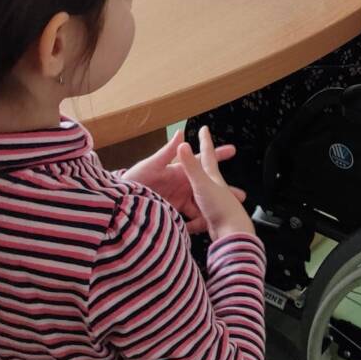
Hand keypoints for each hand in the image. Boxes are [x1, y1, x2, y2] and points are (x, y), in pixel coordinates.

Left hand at [125, 130, 245, 235]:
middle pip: (207, 186)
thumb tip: (181, 133)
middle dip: (224, 190)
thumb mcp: (150, 165)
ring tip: (227, 215)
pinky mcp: (174, 213)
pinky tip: (208, 226)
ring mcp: (179, 200)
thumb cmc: (133, 180)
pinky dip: (199, 222)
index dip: (216, 155)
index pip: (200, 161)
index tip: (232, 150)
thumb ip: (167, 152)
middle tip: (240, 196)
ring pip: (202, 204)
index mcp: (178, 171)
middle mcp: (182, 185)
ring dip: (214, 208)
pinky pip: (190, 218)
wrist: (119, 204)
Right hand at [177, 127, 256, 239]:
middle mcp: (214, 188)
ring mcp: (213, 204)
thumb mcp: (201, 184)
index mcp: (212, 177)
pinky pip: (197, 219)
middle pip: (204, 176)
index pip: (207, 154)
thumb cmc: (219, 207)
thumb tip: (182, 142)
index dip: (205, 141)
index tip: (204, 129)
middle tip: (193, 162)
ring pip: (198, 199)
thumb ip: (191, 166)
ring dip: (191, 201)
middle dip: (198, 170)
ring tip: (183, 203)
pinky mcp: (211, 220)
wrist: (232, 234)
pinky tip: (186, 227)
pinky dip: (192, 222)